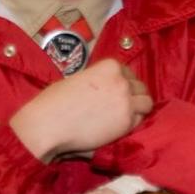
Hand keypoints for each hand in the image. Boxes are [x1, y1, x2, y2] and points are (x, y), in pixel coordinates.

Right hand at [10, 60, 151, 160]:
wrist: (48, 124)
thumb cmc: (54, 102)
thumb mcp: (78, 80)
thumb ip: (98, 82)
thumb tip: (104, 90)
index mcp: (109, 66)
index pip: (128, 72)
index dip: (122, 83)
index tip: (114, 93)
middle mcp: (122, 81)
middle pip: (140, 86)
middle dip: (132, 95)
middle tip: (119, 107)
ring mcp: (126, 101)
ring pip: (147, 102)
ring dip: (137, 109)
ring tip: (123, 117)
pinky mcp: (126, 122)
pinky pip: (140, 120)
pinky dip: (132, 123)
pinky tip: (118, 127)